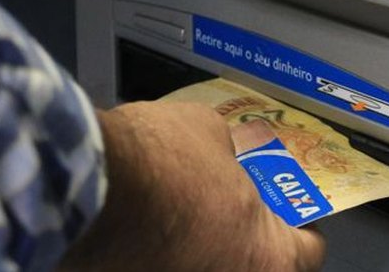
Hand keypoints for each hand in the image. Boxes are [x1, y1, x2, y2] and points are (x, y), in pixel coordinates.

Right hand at [59, 101, 325, 270]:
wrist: (79, 188)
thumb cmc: (158, 161)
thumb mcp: (209, 131)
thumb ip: (230, 149)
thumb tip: (228, 150)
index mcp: (266, 257)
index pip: (309, 252)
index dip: (303, 224)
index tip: (294, 210)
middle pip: (258, 266)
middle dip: (249, 239)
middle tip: (239, 209)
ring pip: (208, 265)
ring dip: (206, 247)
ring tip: (189, 215)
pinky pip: (165, 262)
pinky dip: (165, 251)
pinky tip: (149, 228)